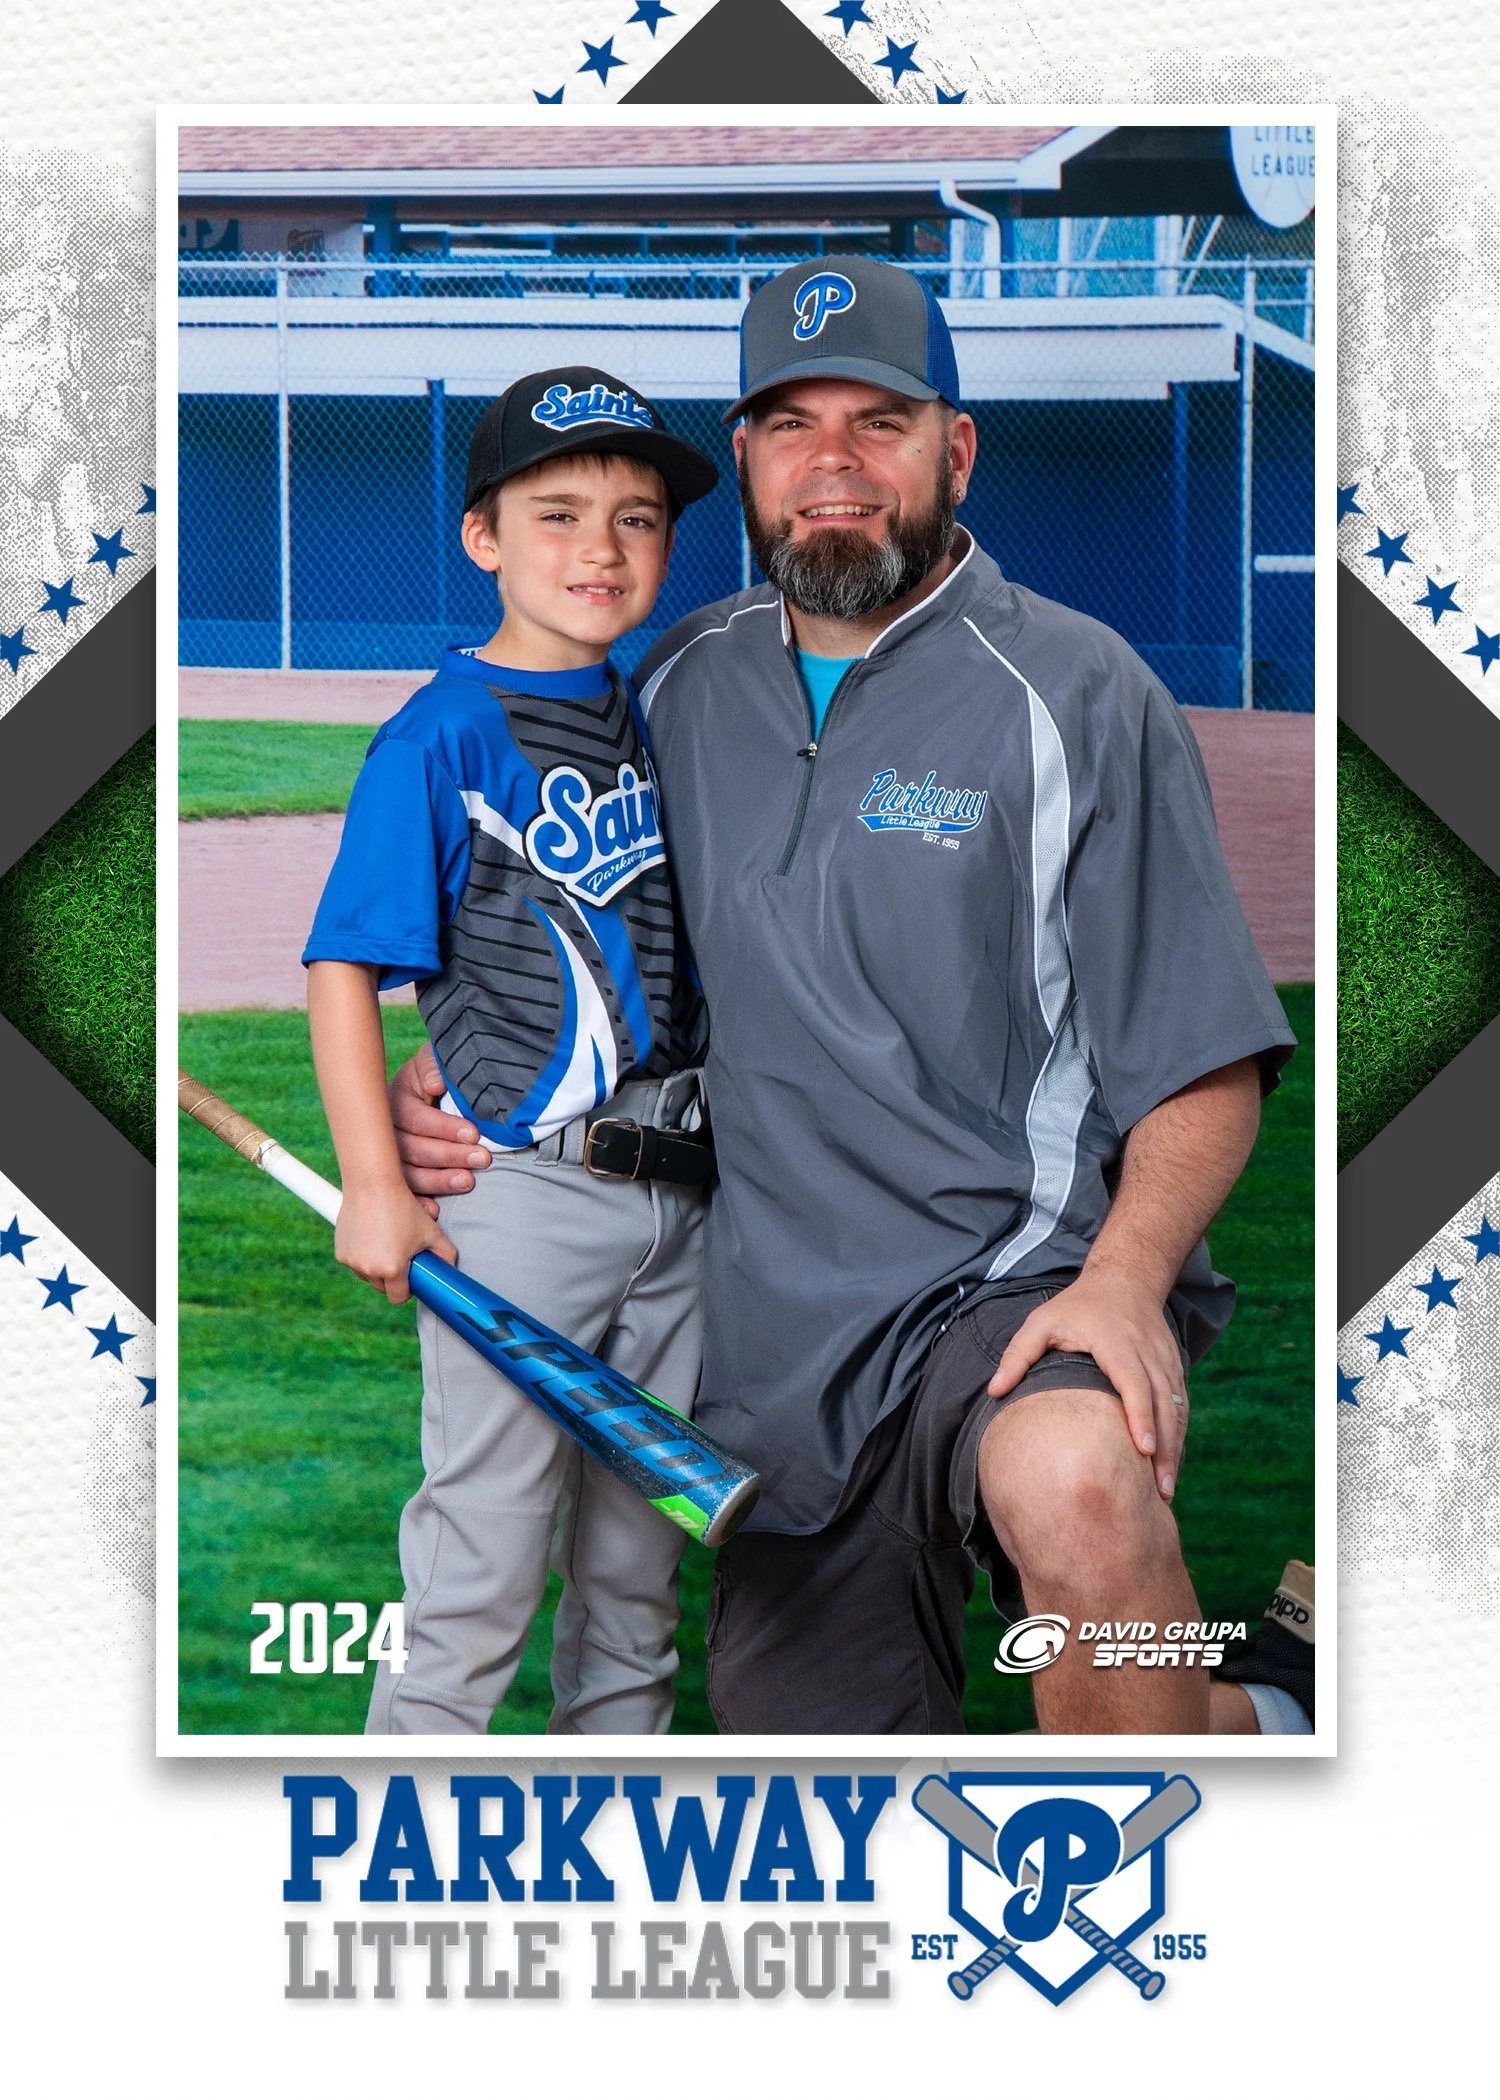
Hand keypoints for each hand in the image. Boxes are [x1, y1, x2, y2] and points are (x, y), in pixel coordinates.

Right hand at [334, 1182, 458, 1304]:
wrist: (372, 1185)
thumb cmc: (403, 1207)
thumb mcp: (431, 1231)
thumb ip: (445, 1254)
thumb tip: (450, 1269)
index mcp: (392, 1270)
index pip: (399, 1297)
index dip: (408, 1289)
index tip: (413, 1276)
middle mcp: (369, 1270)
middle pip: (383, 1288)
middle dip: (393, 1279)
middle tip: (401, 1256)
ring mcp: (352, 1262)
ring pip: (367, 1276)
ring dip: (376, 1268)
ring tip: (386, 1244)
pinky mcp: (341, 1253)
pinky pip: (355, 1263)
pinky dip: (362, 1256)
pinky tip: (372, 1237)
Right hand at [388, 1043, 491, 1211]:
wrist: (433, 1088)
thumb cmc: (437, 1075)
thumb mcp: (435, 1060)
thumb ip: (434, 1066)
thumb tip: (435, 1085)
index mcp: (395, 1100)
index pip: (416, 1118)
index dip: (444, 1127)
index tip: (473, 1133)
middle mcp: (387, 1131)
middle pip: (412, 1149)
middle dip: (450, 1155)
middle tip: (482, 1159)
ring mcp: (389, 1156)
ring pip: (408, 1174)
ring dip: (439, 1181)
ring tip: (468, 1181)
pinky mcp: (396, 1176)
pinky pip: (403, 1194)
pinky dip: (419, 1204)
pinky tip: (435, 1210)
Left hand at [987, 1269, 1187, 1499]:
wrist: (1126, 1279)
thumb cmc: (1078, 1305)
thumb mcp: (1042, 1321)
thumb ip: (1018, 1355)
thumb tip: (994, 1391)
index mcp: (1117, 1344)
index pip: (1134, 1382)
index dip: (1141, 1415)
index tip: (1144, 1449)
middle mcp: (1147, 1353)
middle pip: (1164, 1404)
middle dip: (1164, 1448)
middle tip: (1160, 1491)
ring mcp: (1166, 1361)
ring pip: (1177, 1409)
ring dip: (1175, 1448)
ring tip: (1165, 1491)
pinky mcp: (1174, 1368)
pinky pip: (1180, 1405)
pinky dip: (1178, 1436)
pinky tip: (1170, 1464)